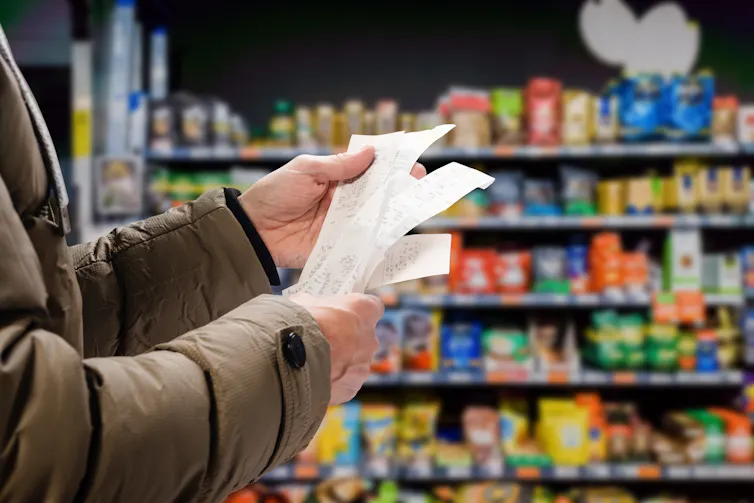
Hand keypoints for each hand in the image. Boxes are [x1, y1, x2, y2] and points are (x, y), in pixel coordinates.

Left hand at [238, 148, 426, 267]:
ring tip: (414, 205)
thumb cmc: (274, 194)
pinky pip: (363, 242)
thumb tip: (370, 153)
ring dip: (393, 212)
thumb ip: (338, 165)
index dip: (388, 165)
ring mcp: (343, 224)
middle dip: (398, 187)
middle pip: (377, 194)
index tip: (409, 161)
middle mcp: (343, 201)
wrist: (254, 231)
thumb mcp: (305, 171)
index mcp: (335, 178)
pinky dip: (379, 240)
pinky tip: (396, 234)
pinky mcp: (339, 245)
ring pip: (375, 217)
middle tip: (418, 181)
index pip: (368, 169)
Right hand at [289, 292, 383, 404]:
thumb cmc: (299, 324)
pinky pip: (344, 383)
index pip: (372, 306)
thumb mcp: (305, 303)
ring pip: (354, 363)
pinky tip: (313, 378)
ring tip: (314, 362)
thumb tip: (310, 308)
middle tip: (325, 340)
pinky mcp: (352, 388)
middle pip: (363, 337)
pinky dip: (331, 381)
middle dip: (346, 338)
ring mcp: (363, 366)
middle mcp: (370, 338)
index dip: (357, 311)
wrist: (288, 359)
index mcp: (364, 310)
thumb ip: (317, 306)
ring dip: (339, 362)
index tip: (345, 313)